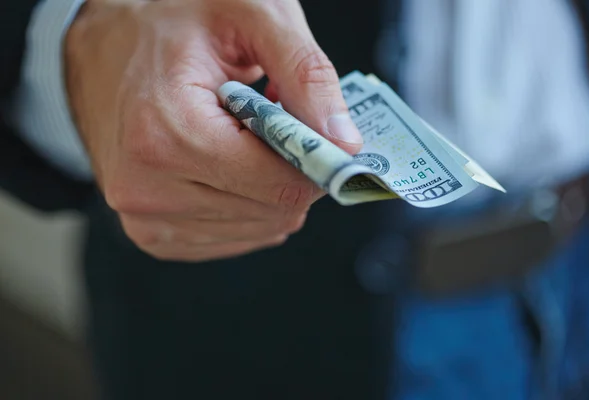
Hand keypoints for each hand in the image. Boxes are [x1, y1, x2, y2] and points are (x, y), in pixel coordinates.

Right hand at [65, 0, 362, 261]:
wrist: (106, 44)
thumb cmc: (171, 21)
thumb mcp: (250, 15)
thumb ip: (306, 75)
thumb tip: (345, 143)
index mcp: (167, 134)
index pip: (279, 186)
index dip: (318, 163)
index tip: (330, 141)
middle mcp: (148, 189)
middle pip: (274, 212)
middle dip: (293, 170)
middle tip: (279, 125)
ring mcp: (145, 219)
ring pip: (259, 229)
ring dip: (269, 186)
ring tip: (243, 138)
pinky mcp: (153, 233)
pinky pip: (234, 237)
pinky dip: (249, 203)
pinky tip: (230, 164)